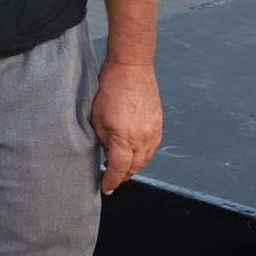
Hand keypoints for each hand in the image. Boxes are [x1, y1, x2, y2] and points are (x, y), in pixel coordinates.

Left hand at [92, 59, 162, 193]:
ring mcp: (153, 132)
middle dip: (122, 176)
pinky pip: (152, 148)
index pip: (119, 170)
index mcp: (125, 139)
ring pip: (146, 160)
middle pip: (134, 168)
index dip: (111, 181)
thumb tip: (106, 152)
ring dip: (134, 167)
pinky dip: (143, 155)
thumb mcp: (97, 117)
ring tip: (122, 167)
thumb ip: (102, 139)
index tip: (105, 187)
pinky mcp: (158, 124)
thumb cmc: (110, 88)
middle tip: (111, 178)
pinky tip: (134, 152)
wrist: (132, 68)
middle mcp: (143, 139)